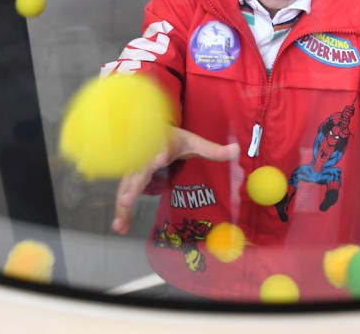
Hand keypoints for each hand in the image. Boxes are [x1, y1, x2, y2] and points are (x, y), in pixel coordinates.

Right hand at [111, 126, 238, 234]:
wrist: (151, 132)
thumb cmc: (173, 139)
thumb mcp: (194, 142)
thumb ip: (213, 150)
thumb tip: (238, 150)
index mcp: (161, 145)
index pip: (160, 149)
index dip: (158, 155)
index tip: (159, 158)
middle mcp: (144, 158)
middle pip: (137, 173)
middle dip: (133, 186)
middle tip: (128, 199)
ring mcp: (134, 170)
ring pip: (126, 188)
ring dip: (123, 206)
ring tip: (121, 225)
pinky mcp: (130, 181)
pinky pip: (124, 195)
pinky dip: (122, 211)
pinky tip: (121, 227)